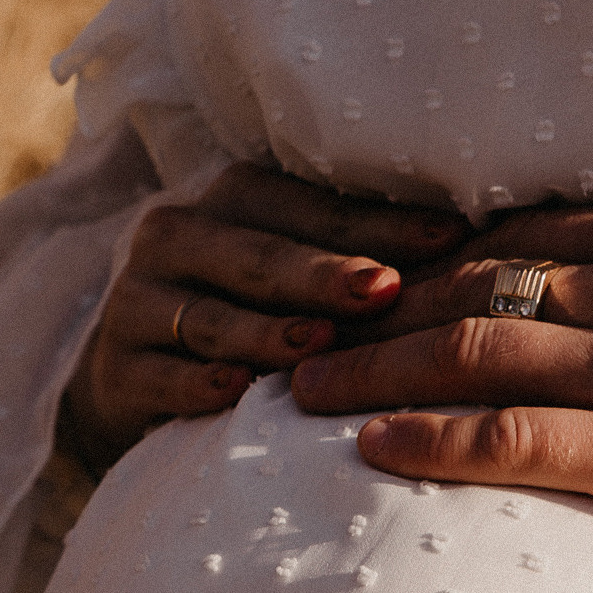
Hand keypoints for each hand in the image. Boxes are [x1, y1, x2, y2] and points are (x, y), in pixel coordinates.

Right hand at [59, 163, 464, 474]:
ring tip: (319, 345)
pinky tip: (235, 393)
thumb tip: (477, 244)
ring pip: (211, 316)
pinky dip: (197, 385)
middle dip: (324, 274)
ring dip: (267, 332)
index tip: (451, 239)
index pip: (313, 208)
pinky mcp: (115, 368)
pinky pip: (159, 376)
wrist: (134, 377)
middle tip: (383, 290)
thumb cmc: (250, 317)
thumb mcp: (294, 275)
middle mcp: (178, 235)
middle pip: (259, 255)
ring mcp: (138, 302)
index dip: (380, 225)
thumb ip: (364, 254)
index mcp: (234, 199)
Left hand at [290, 195, 592, 557]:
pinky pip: (505, 437)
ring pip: (465, 353)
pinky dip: (425, 437)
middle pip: (470, 282)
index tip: (380, 279)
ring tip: (296, 387)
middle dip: (376, 307)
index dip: (438, 257)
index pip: (525, 231)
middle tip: (301, 326)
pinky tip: (368, 444)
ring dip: (368, 369)